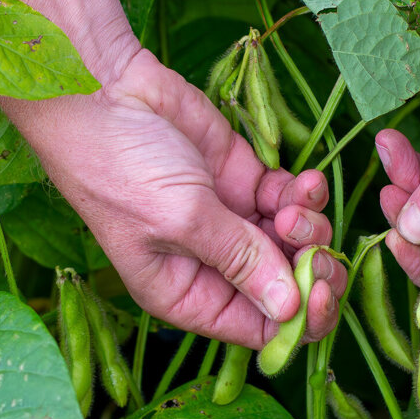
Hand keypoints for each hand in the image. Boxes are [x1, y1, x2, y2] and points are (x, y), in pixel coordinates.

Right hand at [0, 0, 343, 346]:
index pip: (256, 329)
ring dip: (309, 226)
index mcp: (185, 293)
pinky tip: (302, 180)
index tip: (317, 287)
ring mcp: (230, 220)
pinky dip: (304, 195)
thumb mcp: (181, 218)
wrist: (101, 89)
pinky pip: (290, 200)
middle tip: (318, 246)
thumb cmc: (119, 163)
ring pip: (294, 243)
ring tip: (294, 202)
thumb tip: (291, 310)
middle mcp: (211, 265)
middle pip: (284, 289)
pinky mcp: (243, 179)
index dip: (296, 319)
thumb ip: (242, 261)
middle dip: (310, 269)